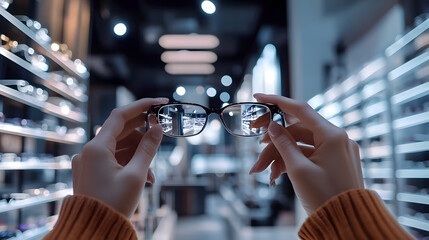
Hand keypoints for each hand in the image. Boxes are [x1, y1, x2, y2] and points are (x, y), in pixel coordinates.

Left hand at [72, 97, 168, 217]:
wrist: (93, 230)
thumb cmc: (114, 204)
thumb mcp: (136, 175)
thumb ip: (148, 148)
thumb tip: (158, 128)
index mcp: (97, 147)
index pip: (120, 115)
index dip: (142, 105)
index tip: (160, 101)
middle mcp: (89, 151)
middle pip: (120, 131)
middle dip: (143, 133)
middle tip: (162, 132)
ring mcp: (88, 162)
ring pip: (118, 146)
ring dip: (138, 153)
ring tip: (153, 172)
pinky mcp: (91, 172)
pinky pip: (113, 159)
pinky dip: (129, 163)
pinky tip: (144, 177)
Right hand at [250, 93, 363, 213]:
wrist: (345, 224)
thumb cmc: (325, 198)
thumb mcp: (298, 169)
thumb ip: (283, 143)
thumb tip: (272, 124)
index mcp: (332, 135)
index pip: (300, 109)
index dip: (277, 101)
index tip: (258, 96)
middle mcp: (337, 139)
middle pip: (297, 131)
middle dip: (274, 141)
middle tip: (256, 148)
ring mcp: (336, 151)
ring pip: (301, 145)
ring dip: (280, 156)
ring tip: (263, 171)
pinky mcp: (334, 162)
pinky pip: (309, 155)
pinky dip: (292, 162)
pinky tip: (276, 173)